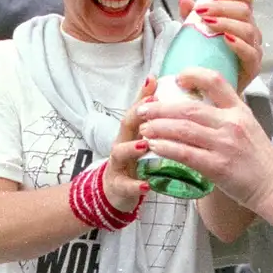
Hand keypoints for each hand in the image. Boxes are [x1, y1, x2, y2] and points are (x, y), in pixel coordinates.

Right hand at [102, 75, 155, 213]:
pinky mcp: (118, 185)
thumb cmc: (133, 159)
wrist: (115, 190)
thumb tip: (158, 82)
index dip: (143, 96)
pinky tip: (146, 186)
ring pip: (120, 153)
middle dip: (136, 115)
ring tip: (145, 145)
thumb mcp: (140, 136)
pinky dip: (135, 186)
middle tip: (151, 108)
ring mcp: (118, 164)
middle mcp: (121, 143)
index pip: (136, 109)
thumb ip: (149, 114)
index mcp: (131, 131)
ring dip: (131, 148)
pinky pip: (125, 185)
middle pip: (125, 125)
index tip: (154, 83)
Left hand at [137, 69, 272, 212]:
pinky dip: (166, 148)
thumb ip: (226, 116)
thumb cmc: (260, 159)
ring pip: (183, 129)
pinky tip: (154, 146)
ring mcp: (224, 145)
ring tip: (143, 129)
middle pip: (188, 108)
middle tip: (143, 109)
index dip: (193, 75)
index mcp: (239, 110)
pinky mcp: (218, 166)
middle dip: (160, 108)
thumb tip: (197, 110)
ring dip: (158, 128)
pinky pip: (185, 153)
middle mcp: (231, 123)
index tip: (177, 78)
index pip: (216, 81)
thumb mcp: (248, 127)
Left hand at [181, 0, 262, 92]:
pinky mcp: (253, 67)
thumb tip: (185, 1)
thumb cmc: (207, 61)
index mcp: (240, 20)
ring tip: (208, 23)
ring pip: (248, 29)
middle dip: (221, 7)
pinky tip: (226, 40)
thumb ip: (191, 18)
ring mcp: (254, 49)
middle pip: (244, 11)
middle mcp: (251, 32)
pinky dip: (238, 44)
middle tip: (201, 11)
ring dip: (227, 23)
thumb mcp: (195, 36)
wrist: (213, 92)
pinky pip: (250, 52)